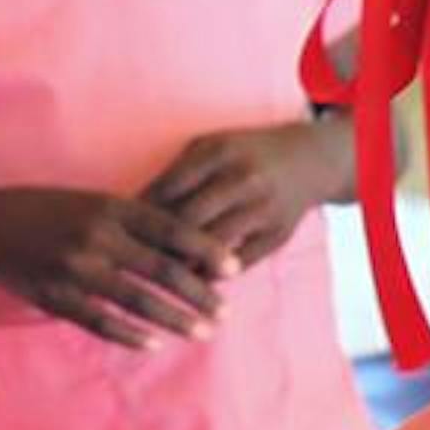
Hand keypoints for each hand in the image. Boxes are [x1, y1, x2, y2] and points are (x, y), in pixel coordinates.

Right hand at [0, 186, 232, 347]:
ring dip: (174, 319)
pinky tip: (153, 344)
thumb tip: (181, 241)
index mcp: (109, 206)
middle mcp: (96, 236)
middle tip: (226, 311)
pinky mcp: (56, 297)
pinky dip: (129, 334)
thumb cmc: (44, 210)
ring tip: (202, 331)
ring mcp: (75, 269)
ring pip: (137, 300)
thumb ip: (130, 219)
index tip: (235, 267)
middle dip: (198, 293)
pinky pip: (100, 321)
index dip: (206, 249)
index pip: (171, 229)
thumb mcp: (89, 201)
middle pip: (161, 269)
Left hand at [146, 119, 337, 265]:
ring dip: (183, 266)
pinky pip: (238, 263)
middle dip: (156, 244)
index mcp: (218, 152)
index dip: (139, 214)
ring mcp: (263, 208)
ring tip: (158, 278)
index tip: (121, 231)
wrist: (309, 161)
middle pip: (187, 220)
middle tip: (133, 261)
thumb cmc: (245, 155)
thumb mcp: (210, 148)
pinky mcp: (278, 235)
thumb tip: (133, 212)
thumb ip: (175, 174)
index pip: (168, 189)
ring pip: (212, 246)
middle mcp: (242, 178)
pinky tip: (192, 282)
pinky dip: (213, 275)